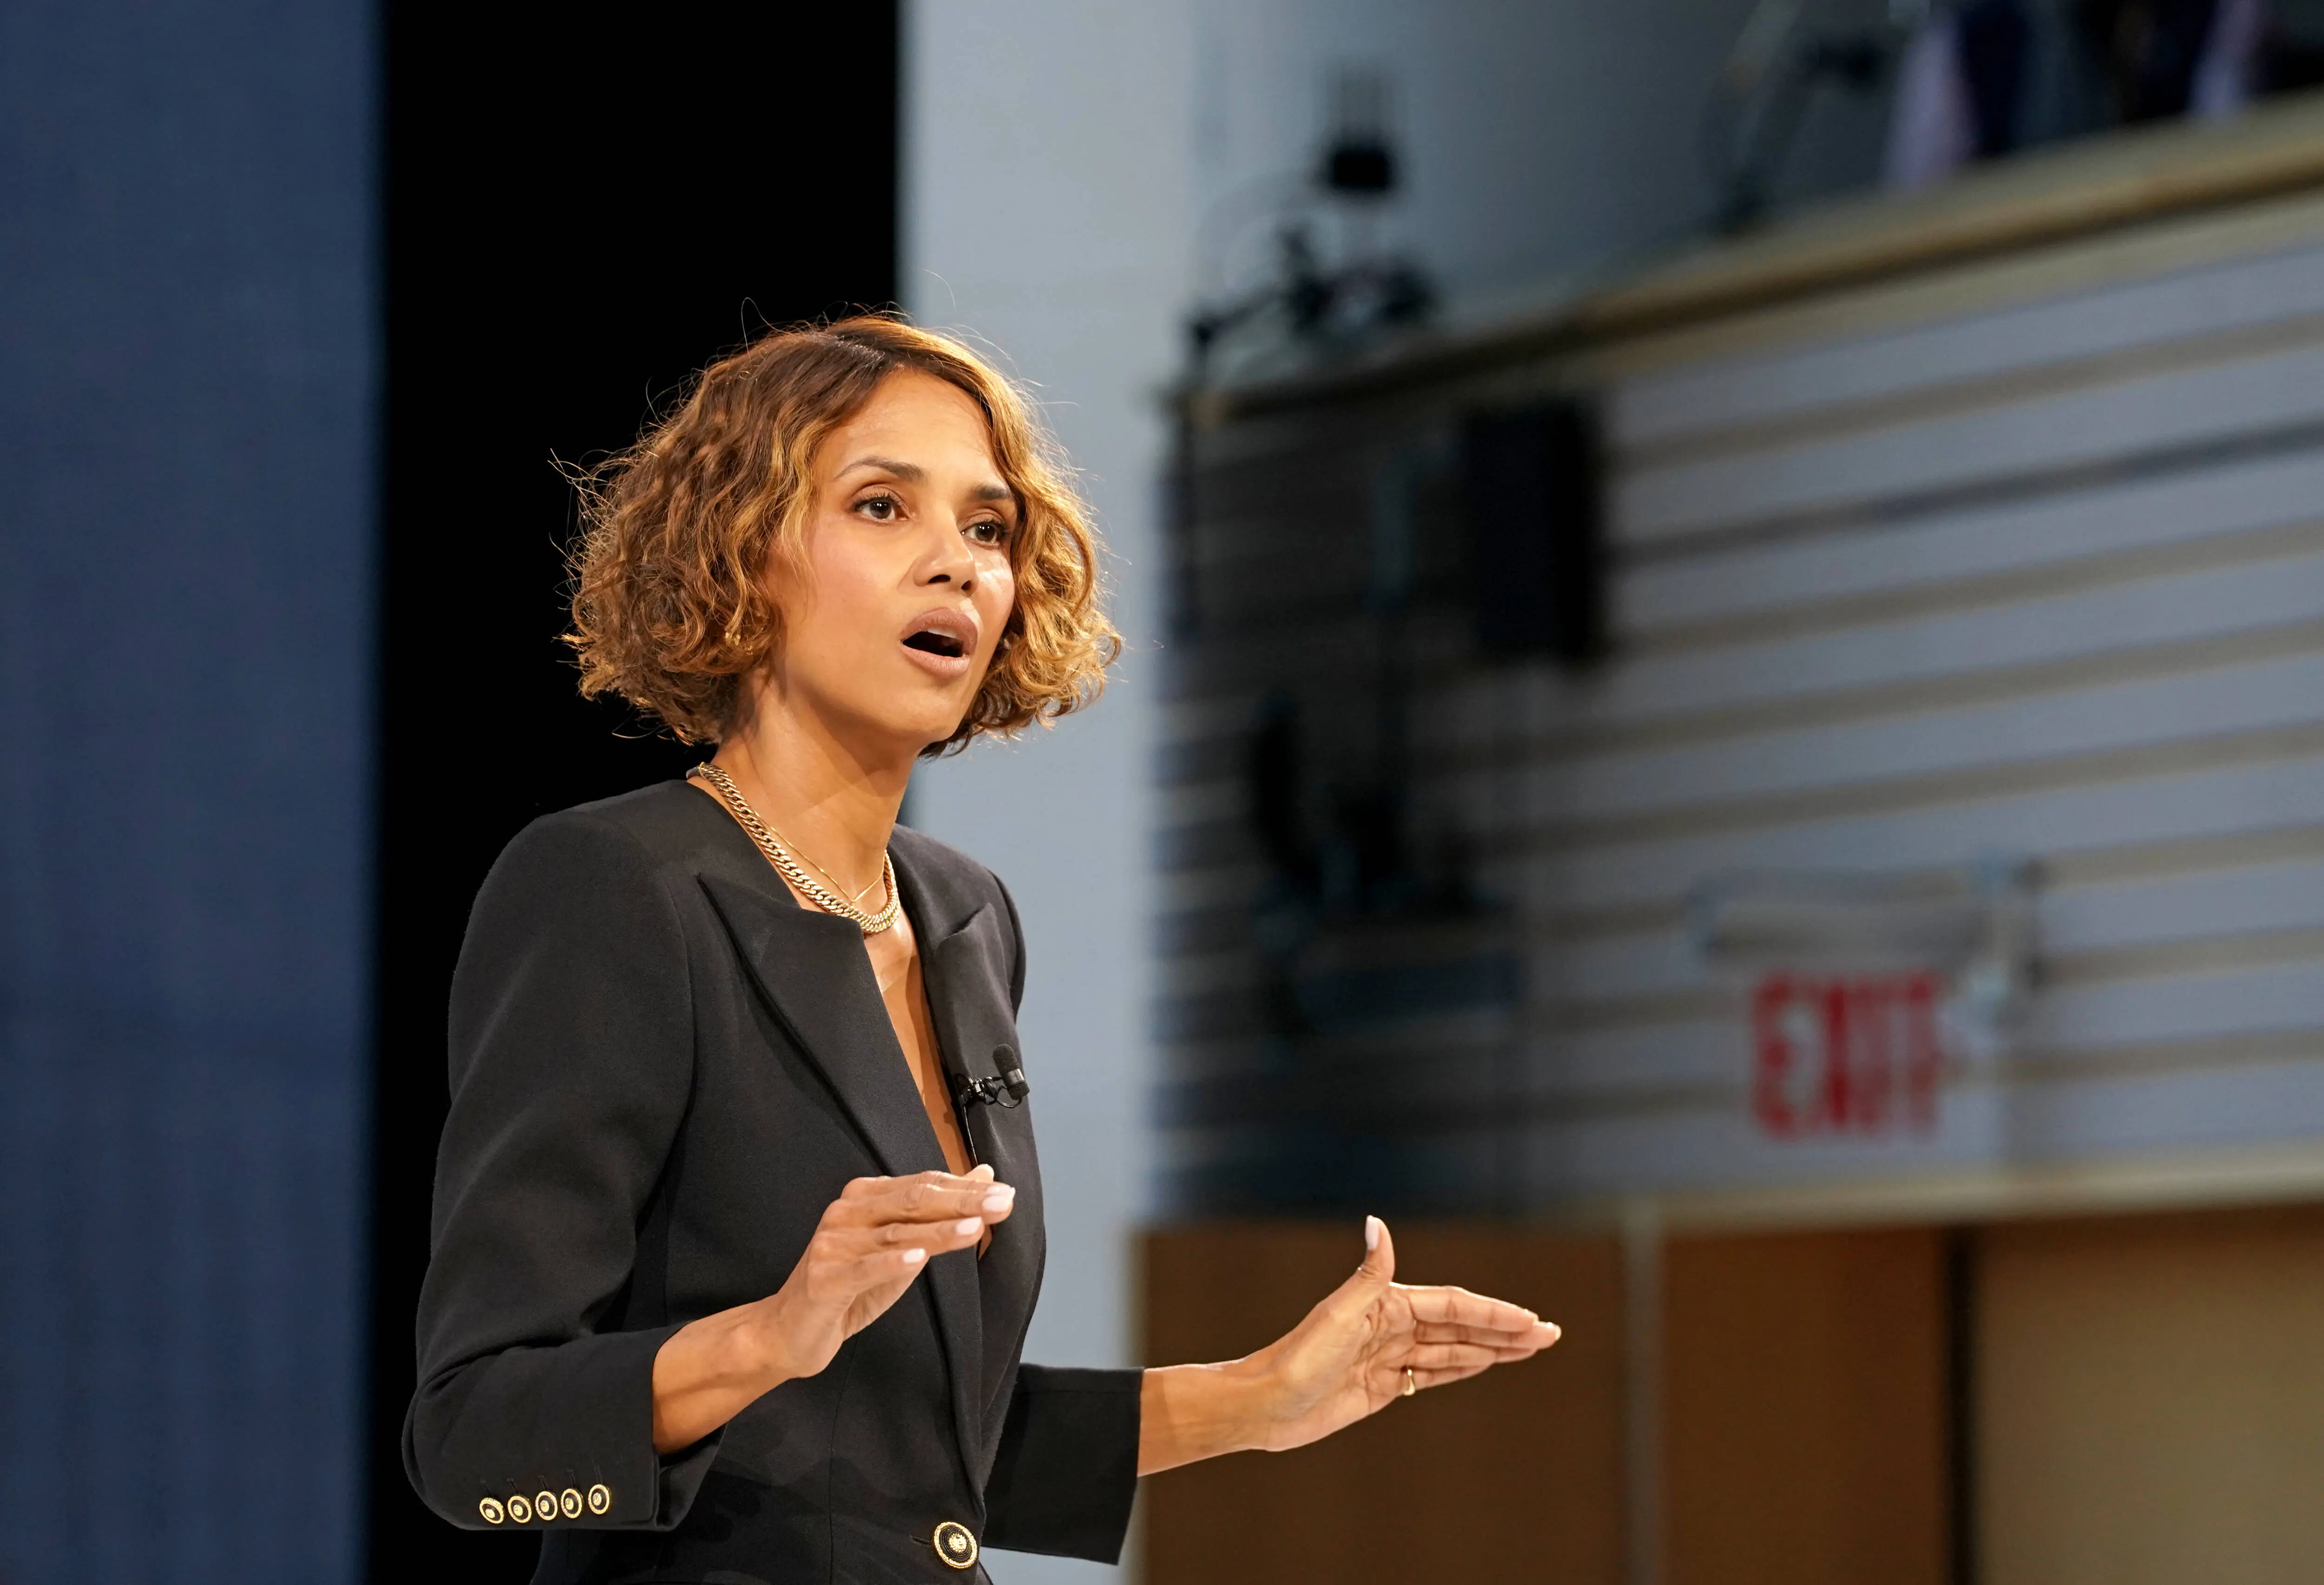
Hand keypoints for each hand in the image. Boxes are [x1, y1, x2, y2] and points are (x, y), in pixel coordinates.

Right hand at [650, 1165, 1013, 1451]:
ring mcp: (831, 1244)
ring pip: (894, 1234)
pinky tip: (917, 1258)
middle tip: (1002, 1203)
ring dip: (939, 1230)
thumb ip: (938, 1212)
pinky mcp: (822, 1278)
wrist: (789, 1330)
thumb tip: (984, 1176)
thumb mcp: (900, 1246)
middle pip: (912, 1201)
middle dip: (961, 1202)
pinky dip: (890, 1262)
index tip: (1005, 1192)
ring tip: (975, 1227)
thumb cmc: (849, 1286)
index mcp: (865, 1198)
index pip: (922, 1186)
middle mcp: (846, 1212)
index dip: (964, 1188)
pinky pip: (862, 1268)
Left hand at [1246, 1216, 1557, 1452]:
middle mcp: (1391, 1326)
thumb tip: (1377, 1223)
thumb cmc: (1295, 1358)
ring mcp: (1389, 1356)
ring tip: (1530, 1349)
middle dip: (1505, 1330)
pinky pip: (1433, 1373)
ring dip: (1491, 1348)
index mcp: (1386, 1304)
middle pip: (1460, 1325)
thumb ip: (1369, 1274)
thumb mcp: (1336, 1315)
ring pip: (1452, 1349)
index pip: (1453, 1305)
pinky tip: (1485, 1364)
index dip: (1494, 1313)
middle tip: (1550, 1336)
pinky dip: (1462, 1368)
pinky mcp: (1383, 1386)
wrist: (1264, 1404)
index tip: (1531, 1321)